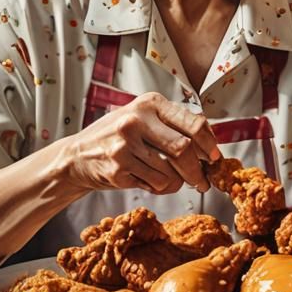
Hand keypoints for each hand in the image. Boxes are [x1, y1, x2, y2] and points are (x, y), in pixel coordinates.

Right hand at [59, 92, 220, 195]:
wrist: (76, 155)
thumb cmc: (117, 136)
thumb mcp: (143, 117)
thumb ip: (173, 124)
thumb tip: (210, 142)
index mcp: (150, 104)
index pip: (193, 123)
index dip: (210, 143)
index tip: (215, 157)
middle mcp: (137, 121)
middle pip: (184, 149)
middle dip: (197, 170)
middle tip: (202, 181)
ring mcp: (125, 146)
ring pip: (170, 171)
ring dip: (178, 182)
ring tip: (173, 181)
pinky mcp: (117, 169)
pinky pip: (153, 184)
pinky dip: (160, 187)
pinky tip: (151, 181)